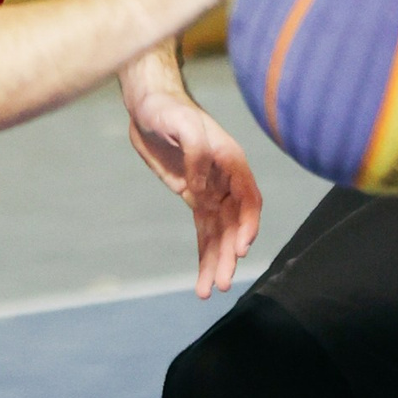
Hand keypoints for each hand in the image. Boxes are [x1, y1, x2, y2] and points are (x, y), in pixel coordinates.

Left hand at [126, 84, 263, 296]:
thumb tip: (202, 192)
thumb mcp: (182, 125)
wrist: (148, 105)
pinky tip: (203, 279)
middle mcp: (226, 180)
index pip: (248, 200)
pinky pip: (204, 230)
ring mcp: (211, 191)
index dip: (247, 225)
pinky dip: (204, 253)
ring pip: (219, 234)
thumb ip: (197, 156)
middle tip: (224, 283)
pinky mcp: (194, 197)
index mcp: (231, 162)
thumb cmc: (168, 109)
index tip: (241, 248)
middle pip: (234, 225)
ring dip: (217, 262)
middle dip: (229, 255)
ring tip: (209, 292)